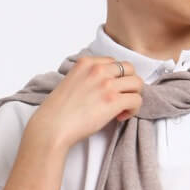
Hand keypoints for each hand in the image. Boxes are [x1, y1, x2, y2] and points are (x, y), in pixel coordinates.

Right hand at [26, 55, 143, 151]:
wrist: (53, 126)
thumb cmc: (58, 111)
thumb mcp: (71, 82)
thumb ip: (88, 78)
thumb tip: (102, 87)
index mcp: (87, 62)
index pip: (114, 62)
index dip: (116, 77)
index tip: (110, 91)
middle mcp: (98, 69)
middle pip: (129, 69)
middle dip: (129, 84)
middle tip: (122, 98)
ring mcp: (107, 84)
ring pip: (137, 83)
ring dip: (133, 96)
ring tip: (122, 109)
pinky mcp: (114, 101)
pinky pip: (137, 100)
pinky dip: (133, 109)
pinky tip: (121, 116)